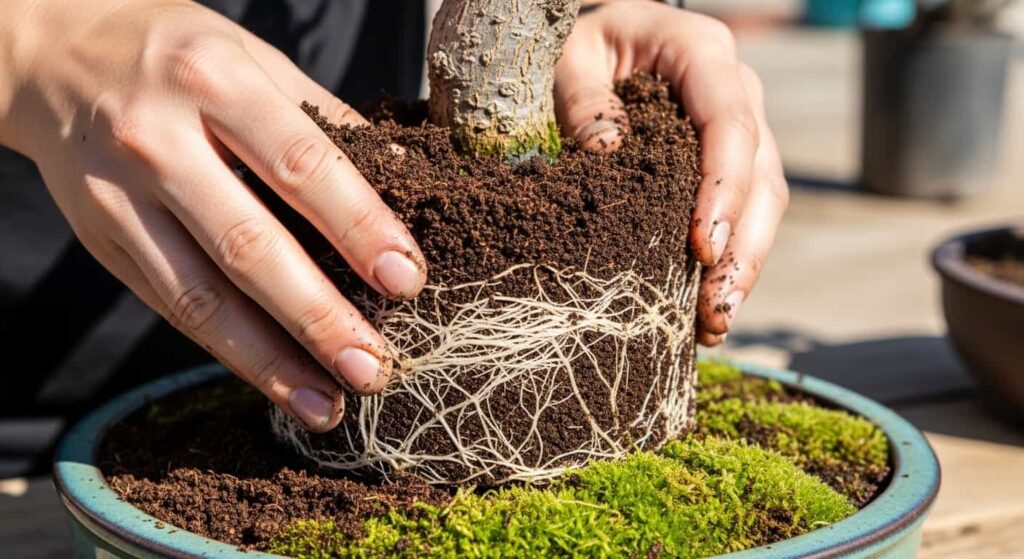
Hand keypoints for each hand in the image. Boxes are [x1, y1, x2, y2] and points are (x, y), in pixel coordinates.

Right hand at [0, 0, 426, 430]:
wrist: (51, 56)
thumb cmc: (179, 57)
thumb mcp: (255, 59)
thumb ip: (326, 120)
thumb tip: (406, 179)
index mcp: (214, 81)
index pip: (301, 164)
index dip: (359, 226)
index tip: (407, 280)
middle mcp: (159, 140)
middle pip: (249, 245)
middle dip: (318, 317)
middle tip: (375, 368)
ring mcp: (121, 198)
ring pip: (202, 297)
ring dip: (272, 363)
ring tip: (330, 405)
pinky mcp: (103, 241)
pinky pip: (173, 307)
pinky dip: (230, 353)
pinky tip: (278, 382)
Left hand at [554, 0, 788, 344]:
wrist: (599, 41)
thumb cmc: (576, 46)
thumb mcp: (567, 59)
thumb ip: (583, 98)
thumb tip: (607, 151)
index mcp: (700, 51)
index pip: (730, 122)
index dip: (723, 188)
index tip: (702, 249)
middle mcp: (735, 86)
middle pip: (760, 173)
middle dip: (743, 248)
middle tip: (715, 309)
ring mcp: (742, 124)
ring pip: (766, 200)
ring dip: (746, 264)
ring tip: (716, 322)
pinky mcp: (730, 160)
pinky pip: (747, 210)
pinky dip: (733, 259)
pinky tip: (711, 305)